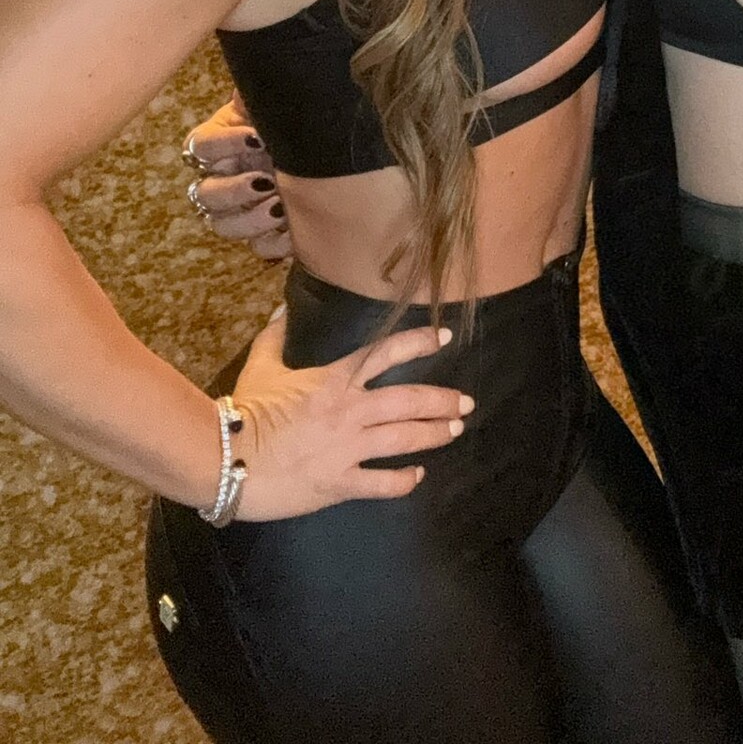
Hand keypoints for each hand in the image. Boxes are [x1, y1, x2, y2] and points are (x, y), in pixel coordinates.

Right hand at [188, 94, 290, 260]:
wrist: (341, 156)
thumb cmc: (302, 124)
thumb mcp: (284, 106)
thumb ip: (261, 94)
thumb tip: (254, 81)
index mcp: (223, 142)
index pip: (199, 145)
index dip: (222, 144)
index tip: (256, 138)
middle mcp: (224, 178)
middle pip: (204, 194)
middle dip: (233, 190)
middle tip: (265, 181)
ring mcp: (242, 211)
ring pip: (223, 226)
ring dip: (249, 220)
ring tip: (280, 209)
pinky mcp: (267, 237)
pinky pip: (259, 249)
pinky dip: (276, 242)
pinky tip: (295, 232)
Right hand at [230, 304, 471, 517]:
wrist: (225, 459)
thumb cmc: (245, 412)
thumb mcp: (261, 367)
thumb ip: (275, 337)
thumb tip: (280, 311)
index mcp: (334, 380)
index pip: (385, 353)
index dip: (417, 342)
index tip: (444, 336)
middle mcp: (349, 410)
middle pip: (407, 399)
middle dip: (442, 400)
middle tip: (466, 403)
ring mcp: (346, 447)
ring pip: (403, 438)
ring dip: (434, 434)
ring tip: (455, 430)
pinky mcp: (339, 482)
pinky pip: (381, 482)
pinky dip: (404, 480)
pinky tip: (417, 476)